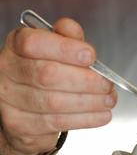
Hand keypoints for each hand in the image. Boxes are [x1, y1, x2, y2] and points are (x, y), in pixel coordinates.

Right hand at [0, 17, 115, 154]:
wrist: (26, 110)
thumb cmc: (44, 74)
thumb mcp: (57, 50)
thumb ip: (67, 38)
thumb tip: (70, 29)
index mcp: (16, 47)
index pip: (33, 43)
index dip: (65, 49)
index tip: (90, 56)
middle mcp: (7, 72)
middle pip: (48, 74)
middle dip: (86, 80)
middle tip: (107, 84)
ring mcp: (10, 100)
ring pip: (54, 102)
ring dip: (90, 102)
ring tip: (108, 100)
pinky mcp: (20, 125)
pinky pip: (57, 122)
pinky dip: (86, 119)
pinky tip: (101, 115)